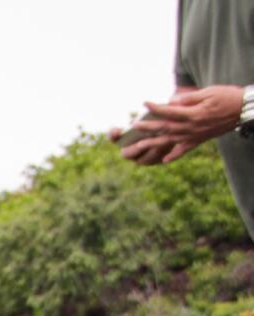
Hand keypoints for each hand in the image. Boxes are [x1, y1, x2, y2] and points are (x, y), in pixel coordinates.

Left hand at [118, 85, 242, 164]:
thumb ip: (189, 98)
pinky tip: (164, 160)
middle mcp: (191, 127)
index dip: (156, 108)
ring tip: (138, 146)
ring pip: (170, 140)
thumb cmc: (227, 97)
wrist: (243, 110)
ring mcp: (194, 136)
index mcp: (192, 114)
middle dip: (148, 127)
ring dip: (153, 143)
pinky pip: (184, 150)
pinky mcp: (199, 140)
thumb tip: (172, 100)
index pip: (169, 111)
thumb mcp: (209, 92)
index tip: (144, 103)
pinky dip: (174, 155)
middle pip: (165, 127)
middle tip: (134, 127)